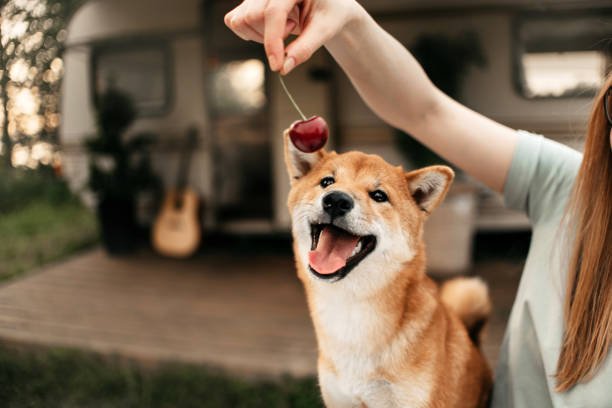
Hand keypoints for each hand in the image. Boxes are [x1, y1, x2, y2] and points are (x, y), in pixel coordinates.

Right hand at [224, 0, 360, 73]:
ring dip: (261, 35)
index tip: (277, 65)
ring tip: (285, 27)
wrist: (329, 5)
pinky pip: (235, 21)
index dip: (273, 42)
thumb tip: (284, 68)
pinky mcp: (249, 2)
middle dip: (270, 36)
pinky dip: (250, 33)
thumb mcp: (324, 30)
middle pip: (252, 17)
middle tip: (292, 29)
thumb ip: (304, 48)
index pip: (272, 12)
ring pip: (240, 20)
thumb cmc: (329, 12)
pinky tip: (270, 29)